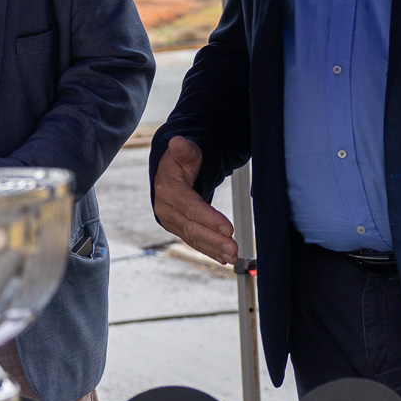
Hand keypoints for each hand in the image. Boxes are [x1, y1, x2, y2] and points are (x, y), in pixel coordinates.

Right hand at [153, 137, 237, 264]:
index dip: (210, 219)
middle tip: (234, 249)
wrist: (168, 171)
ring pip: (194, 237)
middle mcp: (166, 208)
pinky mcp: (178, 228)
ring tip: (233, 256)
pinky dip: (209, 250)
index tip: (229, 228)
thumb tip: (178, 142)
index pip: (191, 207)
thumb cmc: (180, 160)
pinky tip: (222, 258)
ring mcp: (171, 220)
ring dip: (214, 249)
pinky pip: (194, 241)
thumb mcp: (184, 152)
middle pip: (192, 227)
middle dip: (214, 240)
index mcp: (167, 189)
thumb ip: (184, 150)